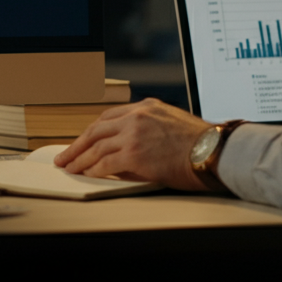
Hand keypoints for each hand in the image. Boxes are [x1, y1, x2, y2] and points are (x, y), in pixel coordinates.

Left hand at [54, 98, 211, 191]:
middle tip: (65, 155)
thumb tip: (125, 151)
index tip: (82, 140)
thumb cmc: (202, 144)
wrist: (216, 151)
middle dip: (77, 144)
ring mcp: (134, 134)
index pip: (109, 116)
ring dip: (80, 159)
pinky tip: (87, 174)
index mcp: (146, 106)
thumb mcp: (171, 124)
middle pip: (96, 129)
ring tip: (70, 168)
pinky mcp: (134, 154)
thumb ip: (147, 131)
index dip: (92, 131)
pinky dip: (92, 170)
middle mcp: (137, 116)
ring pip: (96, 147)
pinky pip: (104, 163)